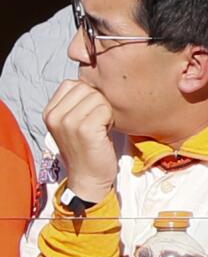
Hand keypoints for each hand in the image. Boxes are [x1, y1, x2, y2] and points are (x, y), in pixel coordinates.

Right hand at [43, 80, 117, 201]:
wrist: (88, 177)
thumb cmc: (86, 148)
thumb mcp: (72, 122)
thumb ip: (76, 102)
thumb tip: (94, 79)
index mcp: (49, 111)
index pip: (73, 83)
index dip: (88, 95)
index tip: (88, 113)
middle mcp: (54, 115)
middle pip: (87, 88)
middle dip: (98, 102)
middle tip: (96, 122)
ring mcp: (68, 122)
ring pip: (98, 97)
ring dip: (105, 111)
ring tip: (100, 128)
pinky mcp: (84, 129)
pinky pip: (106, 109)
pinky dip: (110, 119)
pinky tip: (104, 133)